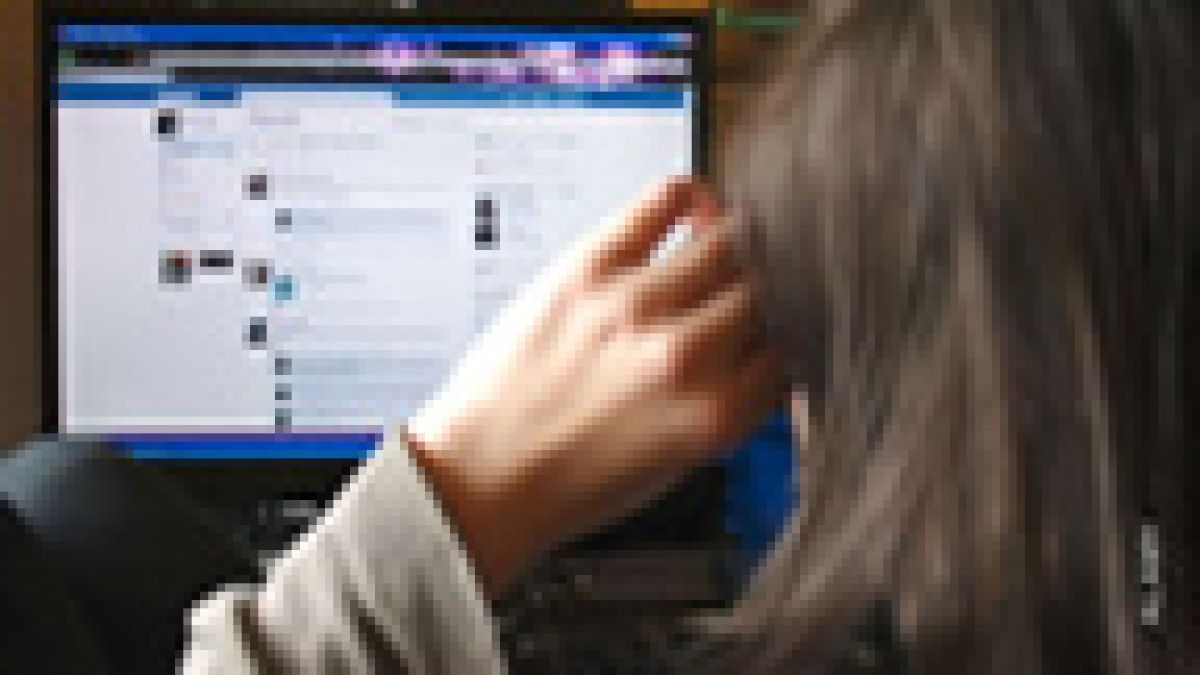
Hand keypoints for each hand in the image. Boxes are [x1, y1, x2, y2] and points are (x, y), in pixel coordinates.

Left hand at [405, 177, 785, 593]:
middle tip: (749, 290)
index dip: (783, 336)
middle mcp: (685, 357)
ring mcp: (636, 306)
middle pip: (766, 291)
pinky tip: (693, 213)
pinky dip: (693, 197)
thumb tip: (761, 352)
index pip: (789, 348)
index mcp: (716, 415)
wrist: (484, 478)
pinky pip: (667, 199)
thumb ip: (730, 407)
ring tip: (725, 252)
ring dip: (738, 245)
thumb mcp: (677, 465)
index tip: (773, 328)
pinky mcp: (589, 268)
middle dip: (763, 292)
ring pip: (732, 242)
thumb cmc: (570, 482)